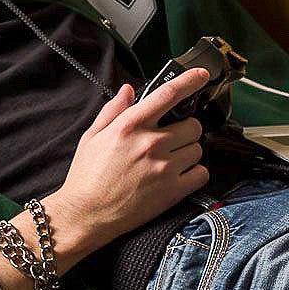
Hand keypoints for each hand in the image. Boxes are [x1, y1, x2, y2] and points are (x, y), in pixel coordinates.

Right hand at [54, 69, 212, 247]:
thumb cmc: (87, 177)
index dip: (190, 81)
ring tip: (170, 162)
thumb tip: (128, 90)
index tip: (202, 75)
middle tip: (172, 141)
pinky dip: (194, 175)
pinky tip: (178, 177)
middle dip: (185, 131)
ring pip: (198, 149)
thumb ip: (113, 110)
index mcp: (130, 126)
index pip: (168, 94)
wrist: (85, 215)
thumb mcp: (92, 137)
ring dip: (188, 153)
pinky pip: (201, 174)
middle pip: (192, 125)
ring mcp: (163, 168)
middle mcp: (150, 143)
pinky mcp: (172, 191)